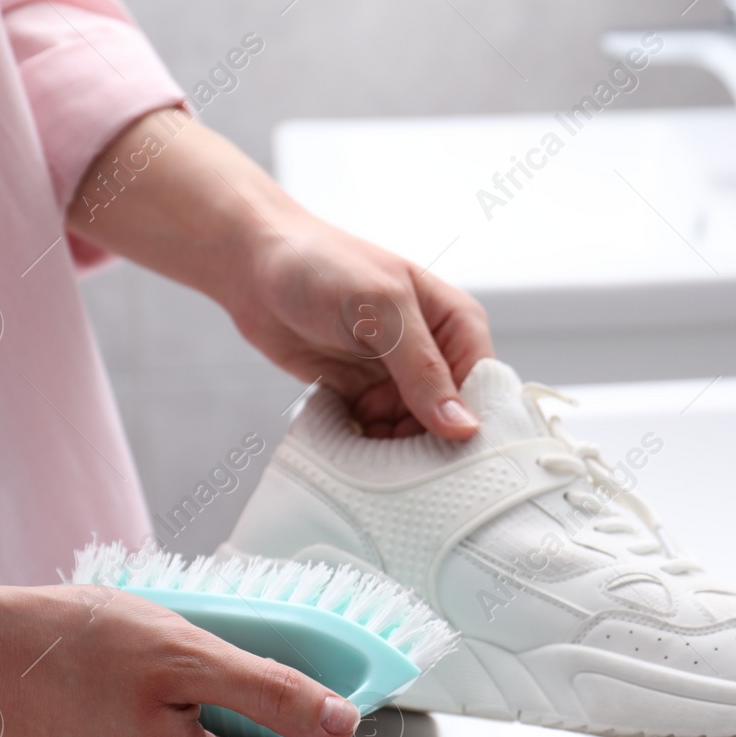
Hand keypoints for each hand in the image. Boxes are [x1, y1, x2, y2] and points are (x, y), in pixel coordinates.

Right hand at [0, 580, 359, 736]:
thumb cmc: (77, 644)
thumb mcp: (190, 654)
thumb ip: (273, 692)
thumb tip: (344, 723)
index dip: (306, 725)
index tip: (279, 674)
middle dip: (256, 714)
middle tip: (217, 659)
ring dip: (216, 714)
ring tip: (172, 668)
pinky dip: (178, 721)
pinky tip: (144, 684)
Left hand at [232, 209, 492, 438]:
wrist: (252, 267)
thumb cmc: (320, 266)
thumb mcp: (381, 311)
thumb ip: (422, 370)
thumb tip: (463, 426)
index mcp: (454, 322)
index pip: (483, 387)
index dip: (472, 425)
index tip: (455, 464)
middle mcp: (432, 353)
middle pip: (450, 419)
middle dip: (430, 445)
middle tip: (406, 471)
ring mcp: (398, 377)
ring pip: (414, 433)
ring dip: (395, 451)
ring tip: (371, 457)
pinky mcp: (364, 394)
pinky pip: (379, 435)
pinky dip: (368, 448)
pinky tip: (352, 451)